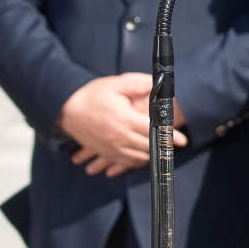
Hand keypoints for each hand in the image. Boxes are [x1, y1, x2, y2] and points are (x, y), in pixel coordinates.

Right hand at [58, 74, 185, 176]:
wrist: (66, 110)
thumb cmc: (91, 96)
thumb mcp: (114, 84)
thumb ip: (136, 84)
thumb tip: (156, 85)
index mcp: (125, 119)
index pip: (153, 129)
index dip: (169, 135)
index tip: (182, 140)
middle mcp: (120, 136)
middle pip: (149, 146)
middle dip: (163, 146)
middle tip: (174, 145)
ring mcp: (112, 147)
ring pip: (139, 157)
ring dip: (152, 155)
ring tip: (162, 150)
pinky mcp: (106, 152)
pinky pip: (126, 162)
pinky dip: (138, 161)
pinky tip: (144, 156)